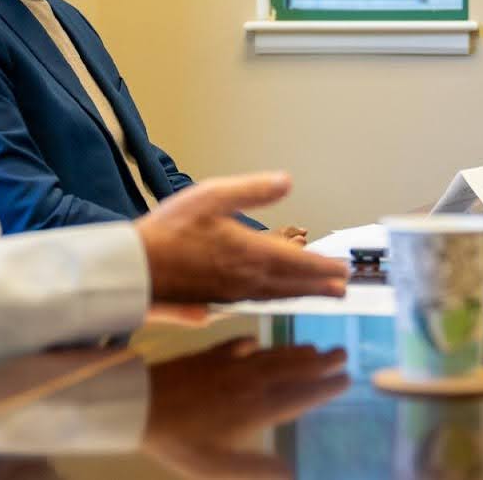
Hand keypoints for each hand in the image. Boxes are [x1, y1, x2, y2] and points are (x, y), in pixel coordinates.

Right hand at [135, 173, 346, 302]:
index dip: (324, 266)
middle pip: (295, 284)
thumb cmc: (170, 230)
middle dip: (321, 285)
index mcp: (251, 252)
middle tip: (344, 287)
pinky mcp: (221, 299)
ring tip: (323, 294)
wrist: (138, 267)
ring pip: (280, 295)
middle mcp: (248, 277)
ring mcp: (235, 292)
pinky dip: (280, 298)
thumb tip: (286, 181)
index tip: (344, 268)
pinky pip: (261, 300)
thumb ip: (252, 190)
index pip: (299, 262)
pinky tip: (278, 295)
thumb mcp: (211, 196)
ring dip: (304, 294)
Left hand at [143, 338, 348, 478]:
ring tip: (314, 346)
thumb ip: (257, 471)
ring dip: (294, 351)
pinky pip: (237, 346)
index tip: (346, 379)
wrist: (140, 403)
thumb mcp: (218, 467)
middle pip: (291, 370)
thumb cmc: (180, 441)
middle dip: (319, 363)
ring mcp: (229, 365)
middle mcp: (249, 383)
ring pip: (270, 355)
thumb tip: (294, 477)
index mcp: (256, 409)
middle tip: (343, 352)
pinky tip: (255, 341)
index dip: (324, 388)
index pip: (299, 396)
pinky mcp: (209, 356)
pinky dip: (251, 343)